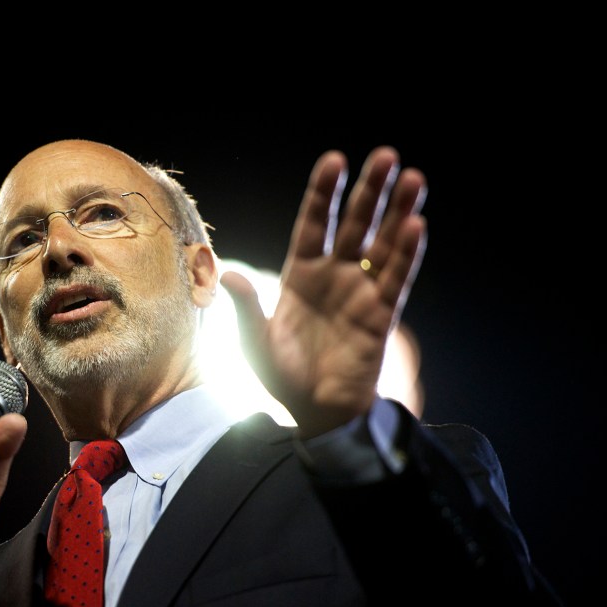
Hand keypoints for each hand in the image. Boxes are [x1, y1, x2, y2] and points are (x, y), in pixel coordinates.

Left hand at [222, 146, 426, 437]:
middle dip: (369, 191)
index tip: (334, 161)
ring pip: (382, 244)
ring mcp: (360, 293)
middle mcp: (333, 276)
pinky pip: (395, 279)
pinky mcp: (381, 315)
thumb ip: (246, 307)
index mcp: (300, 274)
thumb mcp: (255, 342)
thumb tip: (228, 273)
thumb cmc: (282, 376)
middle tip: (386, 155)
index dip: (323, 194)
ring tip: (413, 178)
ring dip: (398, 212)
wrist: (315, 413)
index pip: (314, 224)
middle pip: (355, 224)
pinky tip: (415, 225)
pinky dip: (406, 253)